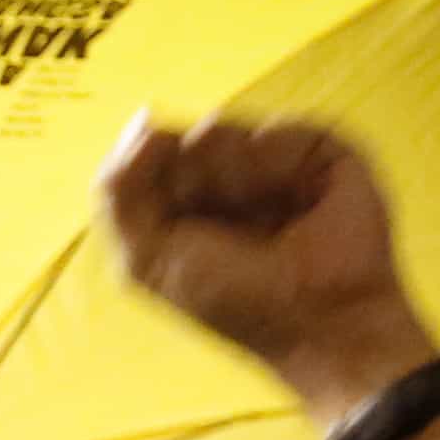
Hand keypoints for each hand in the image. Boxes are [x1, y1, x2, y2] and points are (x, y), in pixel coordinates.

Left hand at [101, 114, 439, 418]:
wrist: (319, 318)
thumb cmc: (233, 299)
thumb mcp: (147, 259)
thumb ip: (119, 192)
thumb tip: (145, 121)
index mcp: (180, 202)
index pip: (143, 156)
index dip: (148, 177)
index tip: (173, 212)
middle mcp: (222, 177)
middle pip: (175, 140)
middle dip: (188, 183)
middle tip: (221, 229)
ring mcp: (270, 161)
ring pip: (219, 128)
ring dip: (228, 176)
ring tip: (262, 221)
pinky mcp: (320, 150)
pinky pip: (277, 127)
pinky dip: (274, 163)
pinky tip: (294, 201)